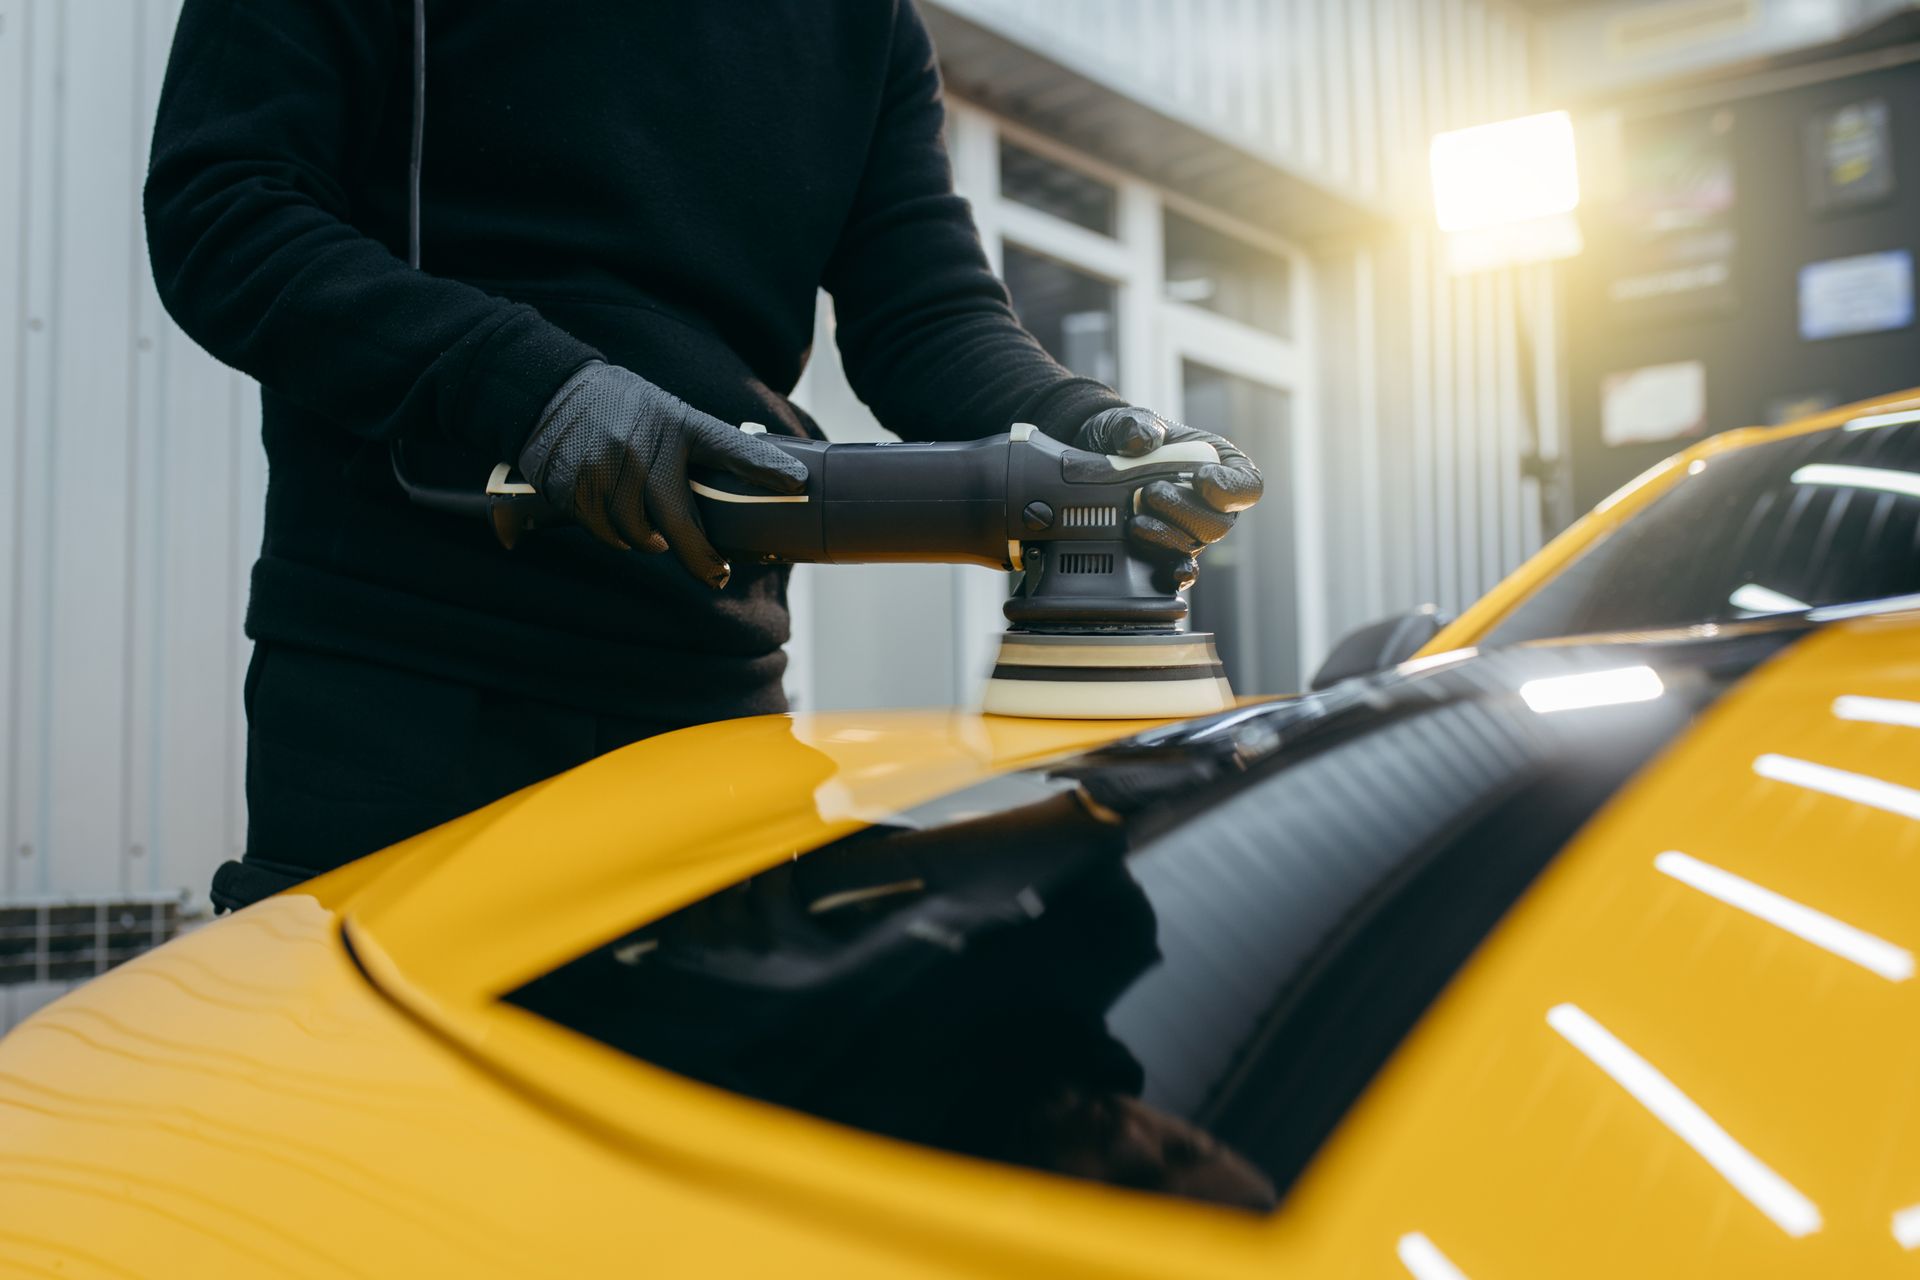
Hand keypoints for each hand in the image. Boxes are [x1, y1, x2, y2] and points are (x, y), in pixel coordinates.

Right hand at [518, 361, 808, 587]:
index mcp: (680, 425)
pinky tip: (607, 513)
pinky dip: (607, 531)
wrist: (555, 390)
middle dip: (698, 556)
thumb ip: (704, 448)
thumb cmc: (627, 409)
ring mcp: (607, 464)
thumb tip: (762, 483)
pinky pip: (598, 527)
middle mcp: (645, 445)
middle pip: (676, 522)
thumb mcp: (671, 416)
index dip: (765, 465)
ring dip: (642, 541)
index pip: (730, 446)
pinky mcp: (572, 482)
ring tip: (647, 532)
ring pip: (633, 533)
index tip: (799, 482)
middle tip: (714, 573)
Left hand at [1072, 406, 1262, 589]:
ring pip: (1195, 545)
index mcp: (1220, 465)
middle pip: (1219, 523)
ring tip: (1136, 522)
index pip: (1248, 485)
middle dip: (1185, 511)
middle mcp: (1212, 503)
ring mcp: (1190, 529)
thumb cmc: (1127, 436)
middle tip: (1151, 493)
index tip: (1202, 478)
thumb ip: (1136, 425)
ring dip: (1167, 536)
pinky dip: (1176, 572)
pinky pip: (1180, 567)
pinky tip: (1170, 574)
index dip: (1231, 488)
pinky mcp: (1165, 550)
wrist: (1096, 456)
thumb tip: (1141, 440)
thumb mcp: (1128, 420)